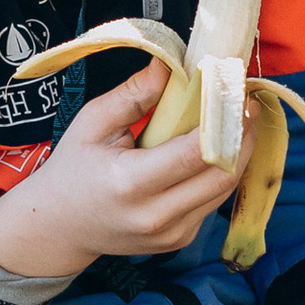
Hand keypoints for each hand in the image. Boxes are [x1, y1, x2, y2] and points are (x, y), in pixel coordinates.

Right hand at [0, 58, 246, 279]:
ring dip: (238, 153)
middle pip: (222, 175)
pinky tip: (218, 147)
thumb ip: (134, 94)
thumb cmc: (72, 169)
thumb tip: (171, 64)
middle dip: (243, 136)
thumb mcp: (92, 123)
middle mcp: (155, 215)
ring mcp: (171, 234)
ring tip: (237, 119)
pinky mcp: (180, 239)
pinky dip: (221, 172)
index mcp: (129, 183)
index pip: (195, 153)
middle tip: (246, 102)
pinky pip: (213, 201)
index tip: (235, 92)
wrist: (59, 227)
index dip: (224, 121)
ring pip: (224, 190)